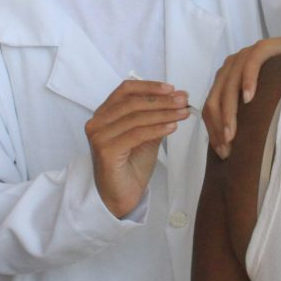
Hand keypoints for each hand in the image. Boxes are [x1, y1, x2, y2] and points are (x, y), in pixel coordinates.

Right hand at [87, 79, 189, 217]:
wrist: (122, 195)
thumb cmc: (132, 165)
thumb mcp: (146, 135)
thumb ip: (155, 117)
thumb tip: (177, 97)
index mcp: (104, 114)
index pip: (125, 90)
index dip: (149, 86)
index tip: (172, 88)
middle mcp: (97, 122)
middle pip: (132, 102)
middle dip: (161, 100)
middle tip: (183, 100)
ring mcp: (99, 136)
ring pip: (135, 117)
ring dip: (163, 113)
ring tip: (183, 113)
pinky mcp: (105, 151)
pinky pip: (136, 134)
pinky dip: (156, 129)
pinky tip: (173, 127)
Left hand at [203, 28, 280, 158]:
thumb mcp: (259, 98)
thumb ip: (245, 113)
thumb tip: (236, 147)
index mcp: (225, 80)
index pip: (210, 108)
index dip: (213, 130)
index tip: (222, 152)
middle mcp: (229, 68)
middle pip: (214, 100)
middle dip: (218, 127)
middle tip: (227, 149)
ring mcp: (243, 56)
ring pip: (228, 87)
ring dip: (229, 113)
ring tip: (232, 134)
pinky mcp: (261, 48)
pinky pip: (250, 66)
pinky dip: (248, 82)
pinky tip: (249, 99)